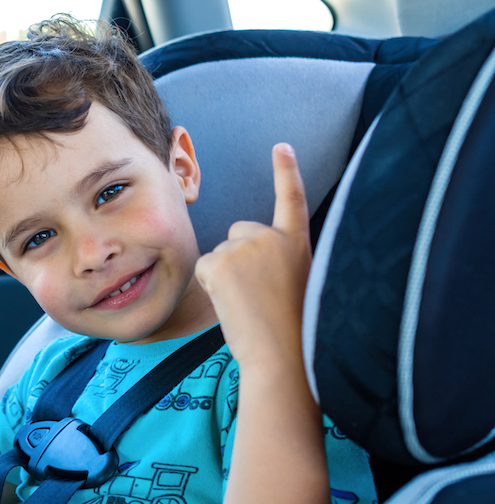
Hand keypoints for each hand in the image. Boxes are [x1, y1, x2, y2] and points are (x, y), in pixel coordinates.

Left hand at [194, 144, 310, 368]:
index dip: (287, 172)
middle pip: (239, 234)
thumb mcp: (296, 283)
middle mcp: (273, 237)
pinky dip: (211, 286)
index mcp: (298, 243)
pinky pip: (204, 268)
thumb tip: (246, 262)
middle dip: (239, 260)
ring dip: (226, 277)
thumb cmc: (292, 332)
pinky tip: (233, 303)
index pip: (292, 199)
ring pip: (220, 254)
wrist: (285, 355)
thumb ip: (277, 261)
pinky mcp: (221, 261)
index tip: (282, 147)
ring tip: (250, 304)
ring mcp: (246, 246)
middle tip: (258, 296)